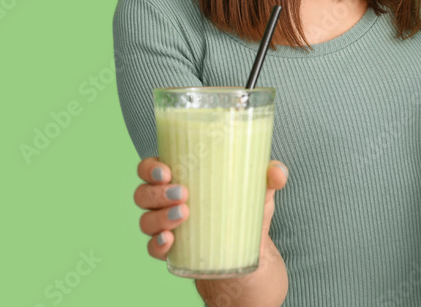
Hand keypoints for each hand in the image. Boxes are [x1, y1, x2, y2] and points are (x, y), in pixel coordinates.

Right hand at [135, 157, 288, 260]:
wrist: (248, 247)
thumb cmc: (244, 206)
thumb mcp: (259, 189)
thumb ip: (271, 175)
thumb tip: (278, 172)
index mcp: (180, 176)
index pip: (150, 168)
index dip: (150, 167)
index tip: (167, 170)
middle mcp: (166, 201)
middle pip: (143, 193)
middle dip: (157, 193)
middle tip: (183, 193)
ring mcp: (166, 227)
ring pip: (145, 221)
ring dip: (159, 217)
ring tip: (184, 214)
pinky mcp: (172, 251)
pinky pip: (153, 249)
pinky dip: (158, 245)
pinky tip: (170, 241)